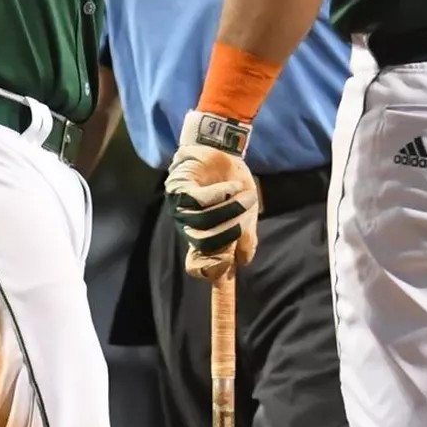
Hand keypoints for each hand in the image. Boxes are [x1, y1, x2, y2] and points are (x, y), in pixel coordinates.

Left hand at [166, 110, 259, 280]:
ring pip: (204, 222)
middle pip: (207, 244)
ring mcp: (181, 209)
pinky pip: (199, 201)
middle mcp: (189, 227)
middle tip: (247, 217)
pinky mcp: (179, 189)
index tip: (225, 276)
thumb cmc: (233, 183)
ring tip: (245, 197)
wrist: (222, 150)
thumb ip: (245, 237)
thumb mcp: (247, 212)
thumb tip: (242, 261)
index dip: (210, 274)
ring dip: (230, 211)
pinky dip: (220, 195)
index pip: (198, 265)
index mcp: (204, 236)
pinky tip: (231, 187)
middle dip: (232, 233)